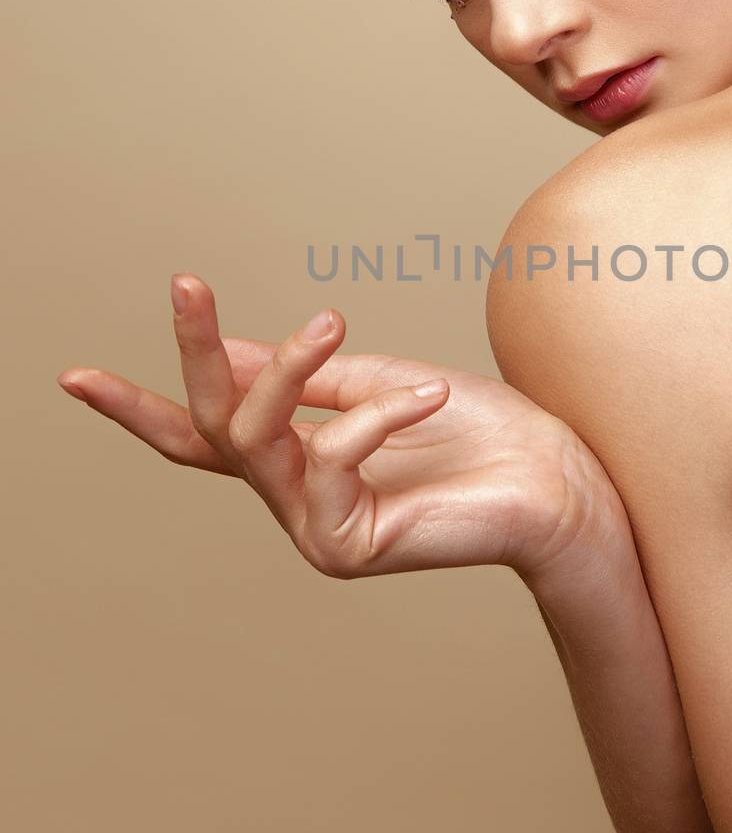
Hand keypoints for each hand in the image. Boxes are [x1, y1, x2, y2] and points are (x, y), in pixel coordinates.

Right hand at [56, 273, 626, 583]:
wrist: (557, 481)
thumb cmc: (479, 431)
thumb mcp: (378, 380)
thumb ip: (303, 375)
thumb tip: (224, 348)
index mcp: (298, 455)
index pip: (199, 433)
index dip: (136, 405)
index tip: (71, 376)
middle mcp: (292, 497)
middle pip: (208, 426)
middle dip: (192, 353)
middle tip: (185, 283)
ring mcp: (312, 529)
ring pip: (255, 439)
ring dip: (289, 371)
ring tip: (333, 323)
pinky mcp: (343, 549)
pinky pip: (328, 459)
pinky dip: (375, 416)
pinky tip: (426, 394)